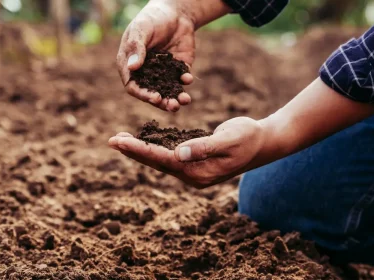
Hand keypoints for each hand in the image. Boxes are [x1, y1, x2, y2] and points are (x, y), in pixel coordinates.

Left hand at [108, 117, 264, 187]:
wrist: (262, 143)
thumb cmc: (248, 138)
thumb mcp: (229, 139)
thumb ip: (204, 146)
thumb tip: (179, 153)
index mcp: (199, 172)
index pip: (163, 160)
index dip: (140, 150)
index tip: (120, 142)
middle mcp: (193, 175)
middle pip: (156, 163)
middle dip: (133, 151)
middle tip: (111, 140)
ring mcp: (193, 170)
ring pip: (160, 160)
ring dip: (140, 150)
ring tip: (120, 140)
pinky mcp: (194, 161)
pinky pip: (169, 155)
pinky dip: (154, 147)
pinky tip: (142, 141)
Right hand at [117, 0, 194, 111]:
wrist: (175, 12)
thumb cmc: (151, 18)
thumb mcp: (141, 30)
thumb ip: (136, 48)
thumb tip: (132, 67)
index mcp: (131, 65)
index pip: (133, 85)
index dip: (143, 94)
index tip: (154, 98)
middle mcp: (146, 72)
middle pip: (151, 93)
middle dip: (162, 102)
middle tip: (172, 106)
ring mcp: (163, 72)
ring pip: (168, 90)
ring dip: (175, 98)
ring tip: (184, 101)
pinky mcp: (178, 68)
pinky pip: (181, 79)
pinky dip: (185, 81)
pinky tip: (188, 78)